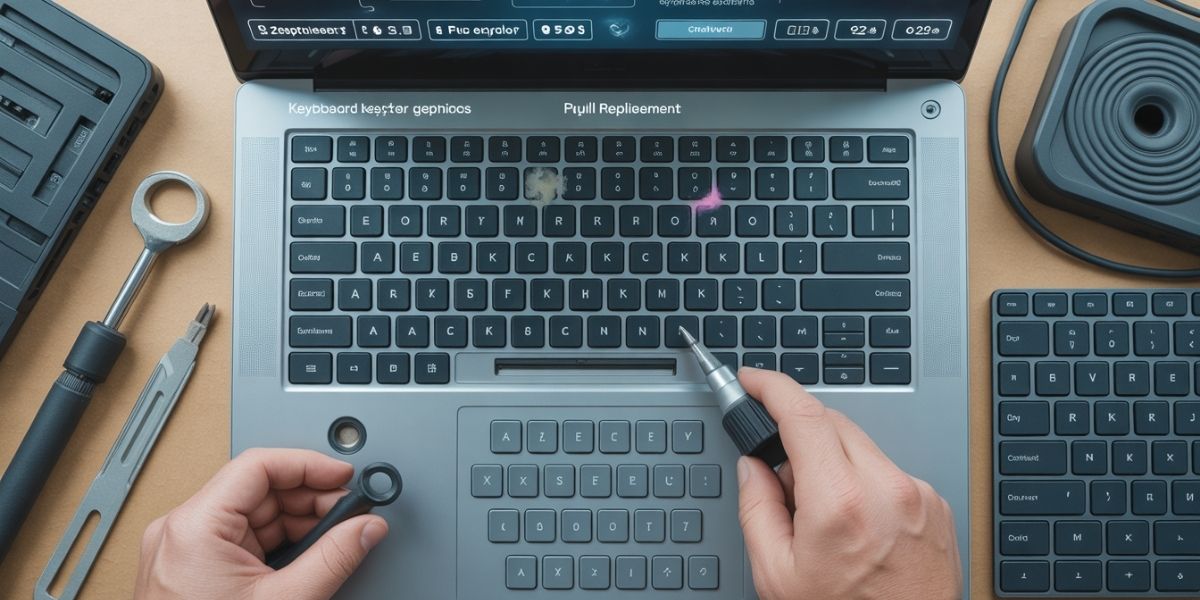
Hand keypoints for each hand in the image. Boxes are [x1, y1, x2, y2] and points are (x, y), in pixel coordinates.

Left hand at [135, 448, 388, 599]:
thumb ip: (333, 558)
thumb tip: (365, 529)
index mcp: (193, 527)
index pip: (259, 466)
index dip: (309, 465)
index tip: (344, 476)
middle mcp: (180, 531)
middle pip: (259, 489)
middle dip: (310, 499)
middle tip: (350, 514)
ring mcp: (182, 550)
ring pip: (254, 514)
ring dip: (298, 523)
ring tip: (334, 542)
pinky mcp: (190, 569)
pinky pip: (243, 539)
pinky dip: (279, 544)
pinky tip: (306, 558)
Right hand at [735, 368, 961, 599]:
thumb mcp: (777, 575)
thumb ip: (757, 509)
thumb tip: (753, 467)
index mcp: (839, 503)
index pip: (802, 414)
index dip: (771, 387)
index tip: (753, 381)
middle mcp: (886, 489)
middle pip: (832, 422)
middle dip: (798, 433)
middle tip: (783, 477)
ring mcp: (917, 494)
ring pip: (861, 445)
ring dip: (833, 460)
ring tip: (826, 517)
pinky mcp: (935, 504)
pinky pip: (888, 470)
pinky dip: (864, 482)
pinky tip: (859, 525)